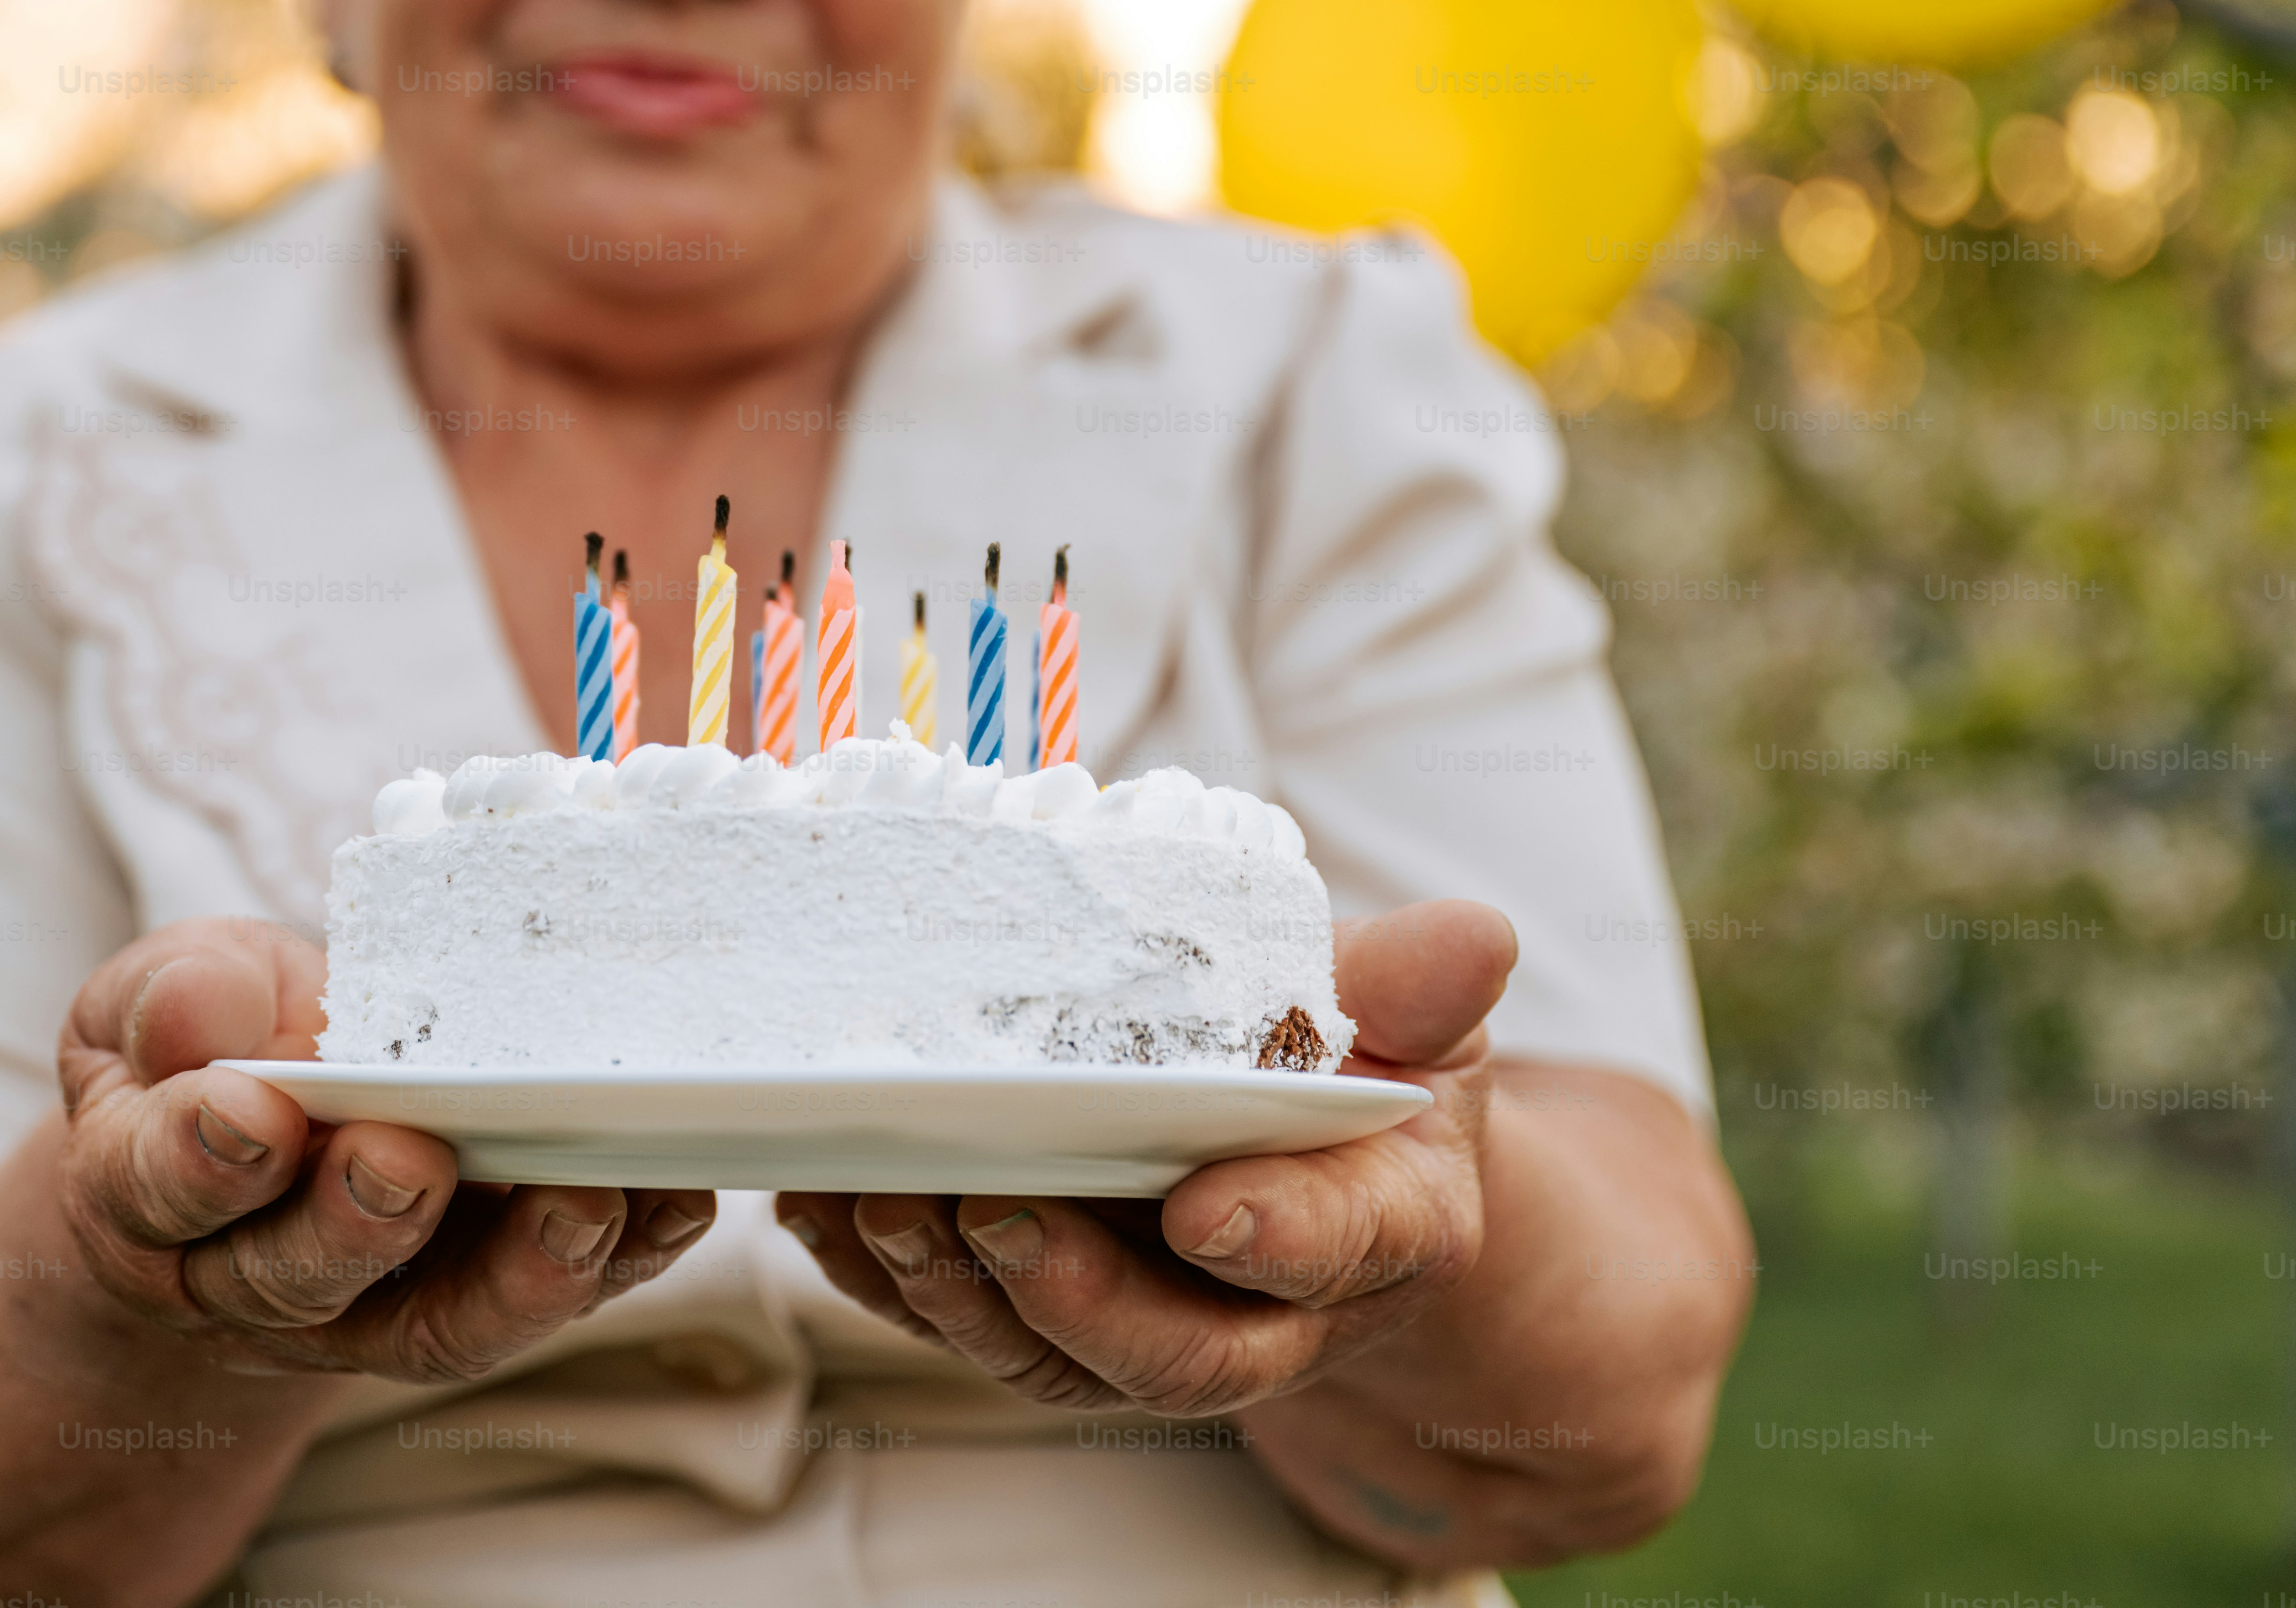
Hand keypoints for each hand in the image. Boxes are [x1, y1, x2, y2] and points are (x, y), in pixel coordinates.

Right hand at [54, 917, 714, 1382]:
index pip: (157, 1191)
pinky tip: (668, 1197)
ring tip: (580, 1205)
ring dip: (514, 1274)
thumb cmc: (214, 1041)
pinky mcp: (478, 1296)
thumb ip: (174, 1000)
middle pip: (297, 1279)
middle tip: (411, 1158)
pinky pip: (545, 1298)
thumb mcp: (166, 995)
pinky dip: (619, 1256)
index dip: (202, 1157)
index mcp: (148, 1191)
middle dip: (358, 1221)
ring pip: (438, 1324)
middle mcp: (250, 1278)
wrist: (258, 1125)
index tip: (253, 1108)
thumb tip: (202, 1018)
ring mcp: (372, 1307)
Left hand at [776, 899, 1515, 1416]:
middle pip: (1174, 1349)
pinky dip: (882, 1275)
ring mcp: (1146, 1322)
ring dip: (956, 1294)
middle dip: (1076, 1297)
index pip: (1337, 1249)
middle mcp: (1267, 1311)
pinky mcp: (1045, 1314)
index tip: (1204, 1209)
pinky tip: (824, 1205)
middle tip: (990, 1212)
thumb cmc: (1357, 1066)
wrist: (1307, 1149)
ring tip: (881, 1204)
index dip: (1275, 1237)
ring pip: (1049, 1359)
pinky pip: (961, 1323)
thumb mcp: (1409, 1015)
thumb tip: (1471, 937)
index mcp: (1378, 1228)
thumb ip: (1419, 985)